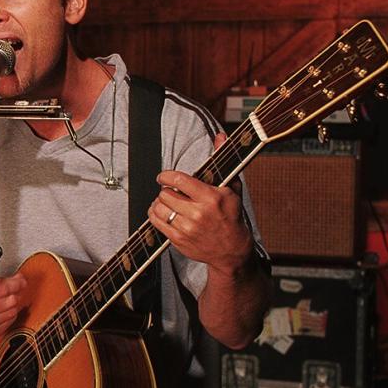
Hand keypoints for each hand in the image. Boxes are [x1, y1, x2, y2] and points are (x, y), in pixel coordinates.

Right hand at [0, 272, 28, 342]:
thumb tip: (8, 279)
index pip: (2, 289)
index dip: (15, 283)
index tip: (20, 279)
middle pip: (10, 301)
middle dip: (16, 292)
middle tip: (17, 285)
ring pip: (12, 312)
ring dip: (15, 303)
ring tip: (11, 296)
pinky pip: (9, 323)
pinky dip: (11, 315)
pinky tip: (7, 309)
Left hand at [147, 132, 253, 274]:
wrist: (232, 250)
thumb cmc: (232, 216)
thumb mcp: (232, 188)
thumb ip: (222, 161)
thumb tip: (220, 136)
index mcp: (211, 197)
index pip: (178, 180)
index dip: (166, 176)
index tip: (164, 177)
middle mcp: (198, 213)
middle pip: (165, 194)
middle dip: (165, 190)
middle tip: (170, 191)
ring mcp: (187, 228)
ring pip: (158, 208)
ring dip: (159, 202)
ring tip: (167, 202)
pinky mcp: (178, 240)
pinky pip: (156, 222)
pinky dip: (155, 214)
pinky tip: (163, 212)